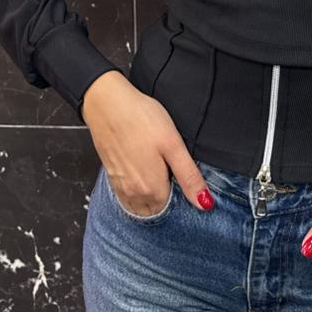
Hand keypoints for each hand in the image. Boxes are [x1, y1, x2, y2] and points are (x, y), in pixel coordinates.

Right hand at [81, 70, 215, 216]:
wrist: (107, 103)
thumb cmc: (141, 118)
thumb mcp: (173, 145)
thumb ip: (189, 177)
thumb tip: (205, 203)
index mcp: (151, 189)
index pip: (173, 207)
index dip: (181, 193)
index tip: (181, 175)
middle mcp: (133, 194)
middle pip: (156, 208)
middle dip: (166, 197)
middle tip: (170, 170)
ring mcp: (120, 186)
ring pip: (141, 205)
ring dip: (151, 196)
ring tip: (157, 169)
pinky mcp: (111, 176)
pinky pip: (127, 196)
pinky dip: (137, 190)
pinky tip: (142, 167)